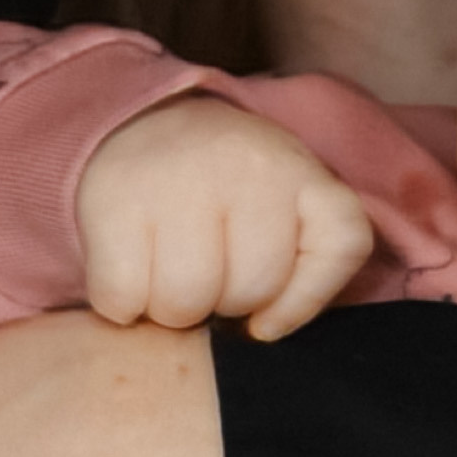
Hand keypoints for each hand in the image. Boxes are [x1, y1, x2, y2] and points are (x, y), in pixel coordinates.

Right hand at [78, 96, 375, 340]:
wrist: (138, 124)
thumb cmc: (221, 191)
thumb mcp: (282, 201)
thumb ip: (299, 260)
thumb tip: (264, 332)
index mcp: (300, 170)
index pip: (342, 242)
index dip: (305, 300)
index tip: (266, 321)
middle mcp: (245, 166)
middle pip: (250, 290)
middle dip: (223, 304)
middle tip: (203, 275)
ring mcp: (177, 179)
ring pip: (184, 301)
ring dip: (169, 310)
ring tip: (164, 275)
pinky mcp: (114, 199)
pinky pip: (123, 297)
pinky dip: (121, 305)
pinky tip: (127, 275)